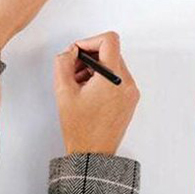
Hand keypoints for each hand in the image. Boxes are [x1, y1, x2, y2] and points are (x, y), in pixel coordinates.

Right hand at [53, 31, 139, 155]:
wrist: (93, 152)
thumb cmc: (80, 128)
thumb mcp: (63, 91)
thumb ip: (63, 63)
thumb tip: (70, 52)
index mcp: (113, 78)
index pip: (110, 40)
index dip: (90, 41)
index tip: (78, 52)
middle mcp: (127, 83)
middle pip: (111, 52)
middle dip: (90, 57)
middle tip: (74, 71)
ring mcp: (131, 91)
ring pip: (114, 65)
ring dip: (96, 68)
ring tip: (80, 84)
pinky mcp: (131, 99)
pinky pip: (119, 78)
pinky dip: (104, 78)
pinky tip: (89, 92)